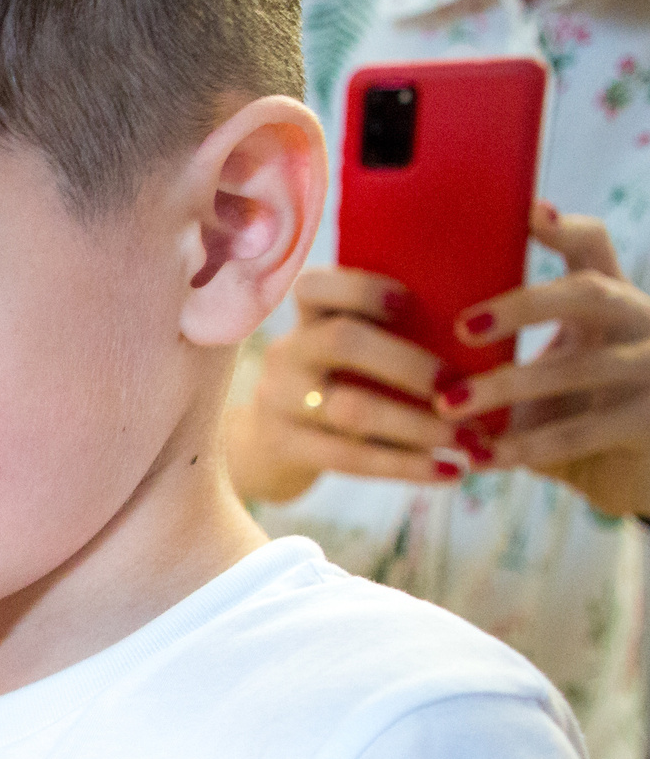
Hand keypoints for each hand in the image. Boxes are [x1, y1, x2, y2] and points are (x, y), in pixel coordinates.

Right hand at [230, 265, 458, 500]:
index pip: (316, 285)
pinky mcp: (285, 447)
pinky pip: (350, 459)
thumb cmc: (340, 383)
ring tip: (469, 439)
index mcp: (307, 316)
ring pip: (351, 410)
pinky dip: (407, 467)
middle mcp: (287, 353)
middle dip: (409, 363)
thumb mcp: (348, 350)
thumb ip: (393, 334)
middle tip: (458, 385)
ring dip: (419, 425)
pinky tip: (450, 472)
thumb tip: (489, 330)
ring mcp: (279, 401)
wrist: (270, 443)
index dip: (362, 289)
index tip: (410, 301)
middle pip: (341, 342)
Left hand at [445, 204, 649, 513]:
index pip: (593, 244)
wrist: (633, 463)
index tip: (525, 211)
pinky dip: (525, 446)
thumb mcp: (550, 360)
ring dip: (507, 387)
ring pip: (579, 368)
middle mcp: (637, 320)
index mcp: (608, 295)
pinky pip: (580, 433)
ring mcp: (649, 368)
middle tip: (461, 326)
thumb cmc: (568, 404)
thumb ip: (502, 342)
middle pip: (587, 293)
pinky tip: (478, 458)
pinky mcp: (647, 420)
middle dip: (524, 306)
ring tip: (447, 404)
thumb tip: (400, 326)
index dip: (563, 227)